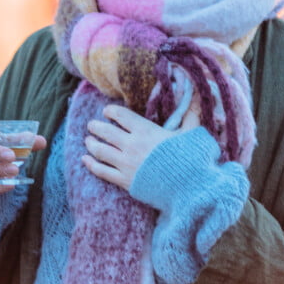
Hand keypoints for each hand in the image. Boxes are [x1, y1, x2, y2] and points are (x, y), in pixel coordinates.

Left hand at [83, 104, 197, 190]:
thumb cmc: (191, 159)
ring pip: (100, 150)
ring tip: (88, 140)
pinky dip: (91, 164)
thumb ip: (191, 115)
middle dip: (96, 126)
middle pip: (106, 132)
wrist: (189, 188)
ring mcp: (126, 164)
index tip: (107, 111)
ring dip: (91, 143)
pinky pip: (101, 171)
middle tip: (91, 125)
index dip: (111, 112)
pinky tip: (85, 159)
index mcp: (146, 130)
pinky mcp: (125, 181)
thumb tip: (199, 96)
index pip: (121, 116)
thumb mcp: (192, 133)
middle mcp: (131, 145)